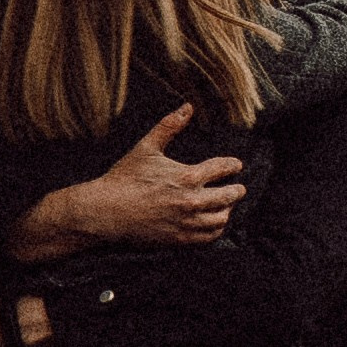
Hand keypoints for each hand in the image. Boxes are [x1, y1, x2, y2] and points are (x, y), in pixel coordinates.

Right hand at [11, 106, 242, 257]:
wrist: (106, 212)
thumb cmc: (124, 178)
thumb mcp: (146, 148)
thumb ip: (169, 126)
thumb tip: (187, 107)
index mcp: (187, 176)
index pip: (222, 169)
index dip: (232, 165)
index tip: (236, 165)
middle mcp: (192, 201)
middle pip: (229, 196)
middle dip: (237, 190)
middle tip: (239, 188)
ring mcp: (187, 222)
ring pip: (221, 218)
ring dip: (227, 211)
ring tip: (226, 206)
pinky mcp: (180, 239)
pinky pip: (209, 237)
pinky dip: (216, 229)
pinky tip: (214, 224)